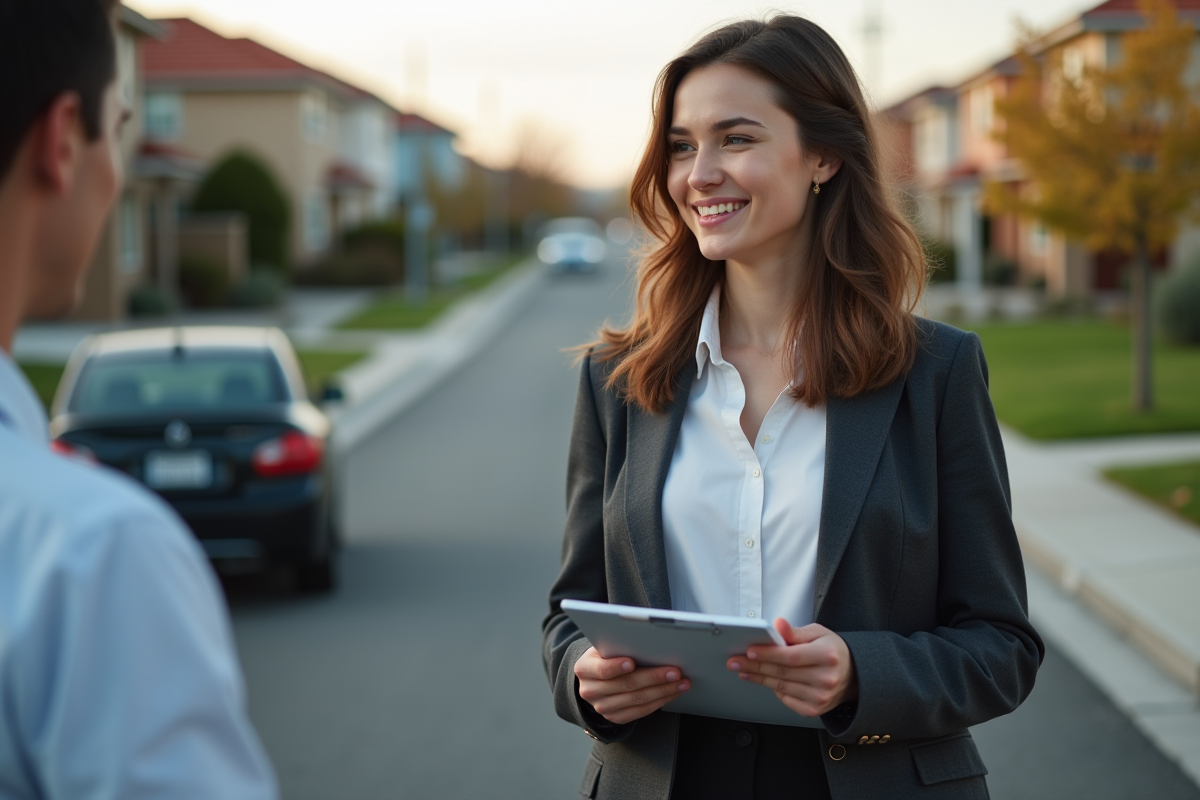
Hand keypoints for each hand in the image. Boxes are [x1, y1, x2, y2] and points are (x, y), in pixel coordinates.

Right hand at [574, 647, 689, 724]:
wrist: (595, 678)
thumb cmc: (605, 656)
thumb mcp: (604, 647)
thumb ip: (618, 646)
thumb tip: (649, 643)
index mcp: (584, 669)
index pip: (601, 670)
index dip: (617, 667)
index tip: (632, 661)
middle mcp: (590, 691)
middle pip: (626, 685)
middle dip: (654, 677)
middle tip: (675, 671)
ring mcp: (602, 707)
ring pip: (637, 700)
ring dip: (663, 691)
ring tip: (681, 682)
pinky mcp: (615, 717)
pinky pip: (641, 712)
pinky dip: (660, 701)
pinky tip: (673, 692)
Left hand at [727, 619, 857, 717]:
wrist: (853, 676)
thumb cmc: (833, 651)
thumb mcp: (818, 633)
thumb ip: (795, 632)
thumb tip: (777, 625)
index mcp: (827, 655)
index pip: (791, 656)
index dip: (768, 654)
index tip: (749, 651)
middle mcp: (825, 678)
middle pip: (782, 673)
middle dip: (754, 666)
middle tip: (735, 661)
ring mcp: (820, 697)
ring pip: (781, 687)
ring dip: (759, 678)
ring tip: (743, 670)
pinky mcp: (814, 710)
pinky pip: (786, 700)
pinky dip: (773, 690)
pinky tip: (763, 680)